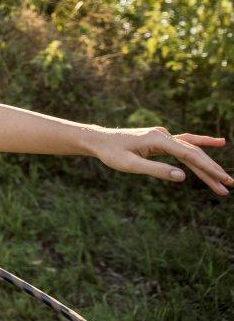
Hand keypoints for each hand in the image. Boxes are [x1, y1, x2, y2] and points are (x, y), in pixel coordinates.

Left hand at [91, 126, 230, 195]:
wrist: (99, 140)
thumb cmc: (111, 153)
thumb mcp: (130, 165)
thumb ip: (156, 170)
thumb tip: (182, 177)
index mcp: (158, 140)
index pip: (189, 155)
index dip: (208, 169)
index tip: (223, 180)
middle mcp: (163, 135)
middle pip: (194, 153)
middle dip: (212, 170)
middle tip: (229, 186)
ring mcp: (163, 136)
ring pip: (190, 151)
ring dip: (207, 166)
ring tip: (223, 182)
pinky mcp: (160, 139)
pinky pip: (185, 144)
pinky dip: (200, 146)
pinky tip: (217, 143)